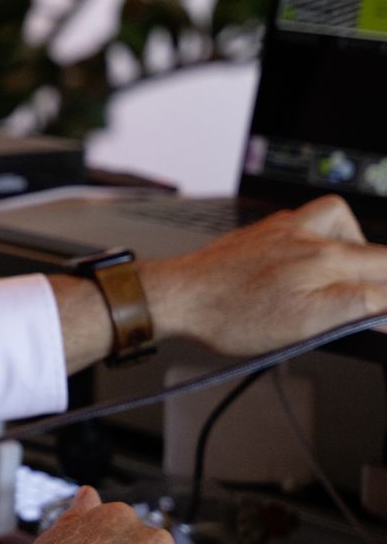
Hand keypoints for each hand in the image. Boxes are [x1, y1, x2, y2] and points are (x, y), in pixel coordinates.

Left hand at [142, 195, 386, 355]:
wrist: (176, 296)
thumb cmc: (230, 314)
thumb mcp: (307, 323)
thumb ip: (358, 307)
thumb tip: (386, 302)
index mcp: (326, 258)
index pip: (386, 266)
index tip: (379, 305)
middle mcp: (306, 236)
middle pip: (367, 247)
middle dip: (377, 272)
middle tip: (370, 295)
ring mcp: (279, 231)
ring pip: (333, 220)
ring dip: (349, 243)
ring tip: (346, 273)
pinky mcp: (258, 235)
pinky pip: (299, 223)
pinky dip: (312, 238)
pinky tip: (303, 262)